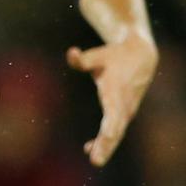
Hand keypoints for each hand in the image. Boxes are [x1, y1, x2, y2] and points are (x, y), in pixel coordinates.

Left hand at [67, 33, 156, 165]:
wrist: (140, 58)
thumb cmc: (114, 57)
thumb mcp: (98, 55)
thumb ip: (82, 59)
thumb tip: (71, 53)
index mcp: (116, 91)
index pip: (114, 112)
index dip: (111, 124)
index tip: (108, 136)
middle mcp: (123, 105)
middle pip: (115, 129)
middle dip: (106, 145)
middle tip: (96, 160)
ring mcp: (125, 111)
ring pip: (116, 133)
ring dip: (106, 147)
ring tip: (94, 159)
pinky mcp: (124, 114)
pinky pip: (115, 130)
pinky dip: (105, 141)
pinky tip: (89, 149)